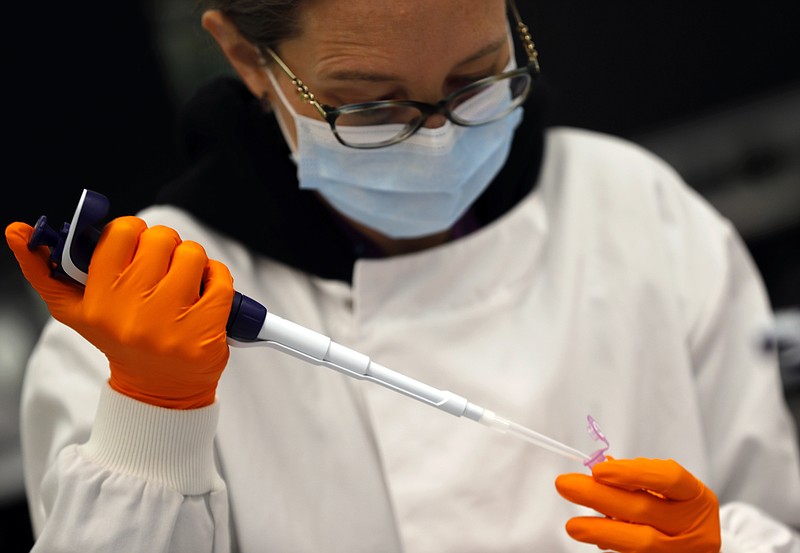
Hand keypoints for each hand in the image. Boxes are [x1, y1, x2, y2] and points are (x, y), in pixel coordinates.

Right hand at [6, 217, 233, 408]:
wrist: (159, 390)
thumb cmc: (120, 339)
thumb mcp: (75, 311)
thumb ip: (43, 270)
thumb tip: (14, 230)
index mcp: (96, 303)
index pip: (122, 233)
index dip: (133, 233)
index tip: (135, 247)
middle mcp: (131, 314)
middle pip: (161, 239)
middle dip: (165, 246)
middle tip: (162, 266)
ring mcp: (169, 324)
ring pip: (193, 254)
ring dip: (193, 261)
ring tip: (183, 282)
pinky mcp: (205, 332)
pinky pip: (220, 278)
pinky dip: (217, 279)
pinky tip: (205, 294)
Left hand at [555, 457, 719, 552]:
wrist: (695, 543)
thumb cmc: (676, 509)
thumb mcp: (666, 490)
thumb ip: (636, 478)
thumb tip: (600, 469)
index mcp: (695, 496)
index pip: (668, 478)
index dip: (633, 472)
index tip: (598, 470)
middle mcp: (693, 525)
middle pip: (644, 510)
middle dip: (600, 496)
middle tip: (566, 486)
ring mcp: (683, 551)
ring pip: (640, 542)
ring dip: (601, 530)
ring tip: (573, 525)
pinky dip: (611, 544)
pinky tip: (593, 537)